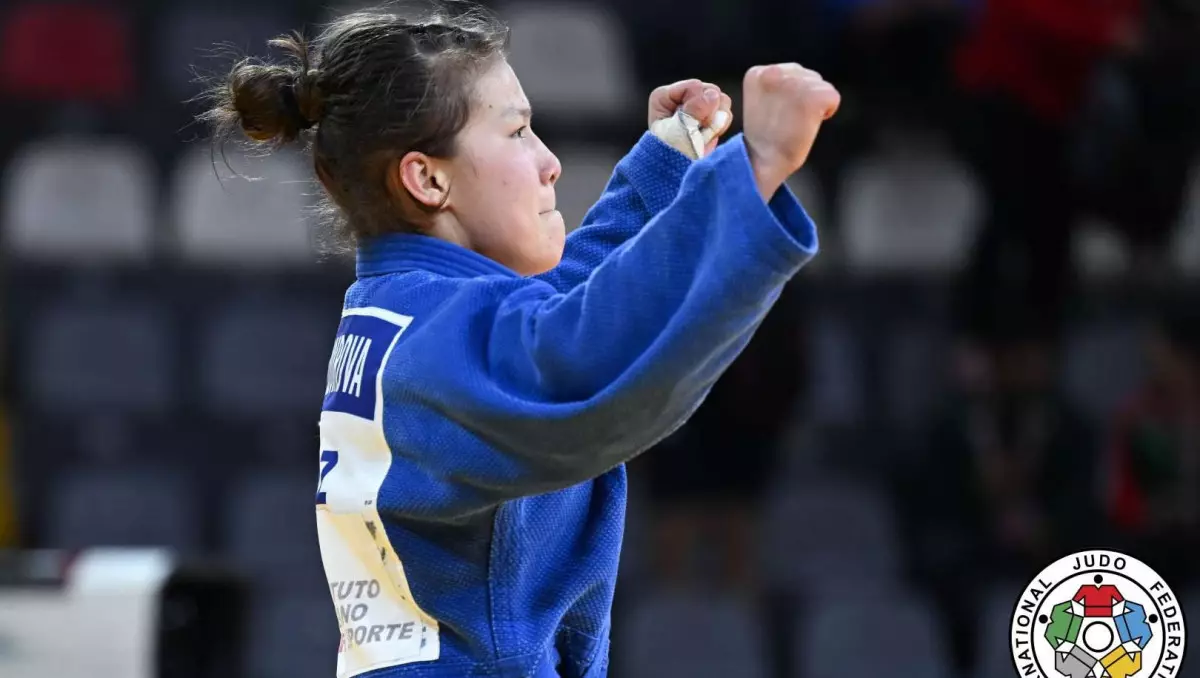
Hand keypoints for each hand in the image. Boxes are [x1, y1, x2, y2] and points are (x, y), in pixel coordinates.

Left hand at [648, 79, 733, 155]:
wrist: (677, 176)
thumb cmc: (671, 156)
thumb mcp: (679, 133)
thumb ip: (694, 112)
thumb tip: (713, 94)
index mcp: (664, 96)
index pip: (694, 87)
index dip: (698, 107)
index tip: (688, 129)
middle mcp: (679, 97)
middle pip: (709, 91)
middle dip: (709, 114)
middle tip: (697, 135)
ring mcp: (694, 105)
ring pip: (720, 100)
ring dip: (716, 120)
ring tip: (701, 137)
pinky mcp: (707, 115)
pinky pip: (725, 111)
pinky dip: (720, 125)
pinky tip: (708, 137)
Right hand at [741, 63, 839, 199]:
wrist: (764, 162)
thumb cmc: (765, 137)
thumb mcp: (762, 100)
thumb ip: (778, 82)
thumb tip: (804, 77)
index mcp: (757, 72)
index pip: (791, 72)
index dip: (790, 94)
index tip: (776, 113)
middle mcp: (774, 72)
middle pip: (808, 76)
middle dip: (804, 97)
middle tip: (787, 121)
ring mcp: (794, 84)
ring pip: (821, 86)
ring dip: (815, 105)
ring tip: (795, 123)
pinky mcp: (812, 96)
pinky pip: (833, 97)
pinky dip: (827, 112)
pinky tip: (810, 123)